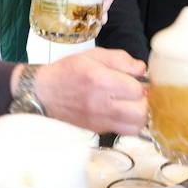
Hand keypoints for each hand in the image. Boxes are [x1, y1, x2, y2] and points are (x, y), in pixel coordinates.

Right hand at [30, 48, 147, 134]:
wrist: (44, 94)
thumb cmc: (67, 72)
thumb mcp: (92, 55)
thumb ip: (120, 59)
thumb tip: (141, 69)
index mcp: (100, 80)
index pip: (137, 90)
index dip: (140, 84)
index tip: (134, 80)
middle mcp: (101, 104)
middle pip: (140, 113)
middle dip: (144, 102)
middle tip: (136, 94)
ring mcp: (99, 120)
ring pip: (136, 127)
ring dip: (139, 115)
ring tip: (132, 104)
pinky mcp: (98, 130)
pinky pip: (124, 132)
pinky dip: (128, 123)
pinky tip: (121, 111)